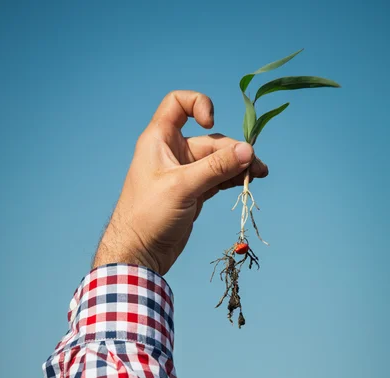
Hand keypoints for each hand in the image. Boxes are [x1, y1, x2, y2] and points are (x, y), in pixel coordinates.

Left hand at [92, 90, 268, 275]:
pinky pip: (217, 179)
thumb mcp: (183, 187)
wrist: (140, 252)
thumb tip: (249, 151)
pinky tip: (247, 182)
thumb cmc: (149, 214)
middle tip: (255, 167)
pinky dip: (232, 179)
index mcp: (160, 140)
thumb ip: (216, 168)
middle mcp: (172, 152)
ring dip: (238, 166)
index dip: (198, 105)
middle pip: (210, 140)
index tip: (211, 123)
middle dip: (234, 150)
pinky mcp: (193, 193)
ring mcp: (185, 174)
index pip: (178, 104)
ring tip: (259, 174)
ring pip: (217, 161)